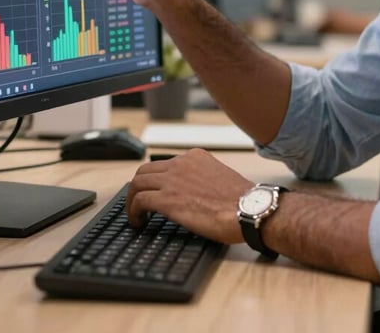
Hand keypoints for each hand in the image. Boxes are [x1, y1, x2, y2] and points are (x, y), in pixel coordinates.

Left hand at [126, 148, 253, 243]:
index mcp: (195, 157)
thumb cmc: (241, 201)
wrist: (248, 209)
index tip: (154, 193)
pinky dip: (133, 211)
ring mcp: (173, 179)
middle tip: (139, 203)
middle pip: (146, 170)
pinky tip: (138, 222)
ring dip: (132, 199)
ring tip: (135, 214)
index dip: (155, 180)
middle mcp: (181, 163)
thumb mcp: (219, 177)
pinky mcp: (167, 199)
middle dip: (138, 187)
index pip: (165, 164)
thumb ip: (202, 178)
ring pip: (137, 182)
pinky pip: (139, 200)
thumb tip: (192, 193)